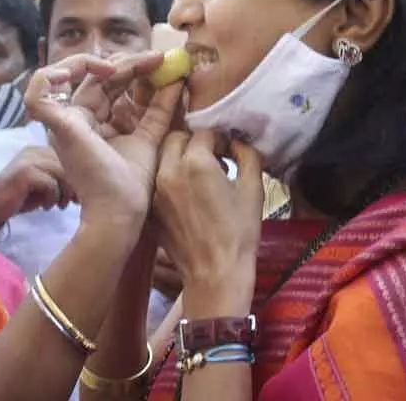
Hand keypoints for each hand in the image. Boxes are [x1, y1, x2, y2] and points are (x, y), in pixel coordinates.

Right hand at [0, 147, 74, 233]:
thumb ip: (58, 178)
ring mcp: (28, 160)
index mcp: (38, 150)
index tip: (75, 195)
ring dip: (64, 192)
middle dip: (72, 185)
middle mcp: (33, 150)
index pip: (67, 157)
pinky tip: (46, 207)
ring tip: (59, 205)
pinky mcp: (24, 173)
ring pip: (61, 172)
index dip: (75, 176)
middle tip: (70, 202)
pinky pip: (50, 183)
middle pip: (67, 163)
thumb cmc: (19, 199)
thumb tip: (83, 184)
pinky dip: (52, 197)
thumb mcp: (42, 185)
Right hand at [24, 52, 182, 229]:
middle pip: (91, 76)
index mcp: (93, 123)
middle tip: (155, 59)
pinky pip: (37, 94)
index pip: (107, 83)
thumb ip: (162, 108)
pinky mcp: (58, 127)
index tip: (161, 62)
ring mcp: (63, 123)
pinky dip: (49, 77)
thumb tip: (179, 80)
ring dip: (91, 62)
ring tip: (122, 65)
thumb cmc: (133, 185)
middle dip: (124, 61)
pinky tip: (85, 71)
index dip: (131, 67)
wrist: (122, 212)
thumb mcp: (151, 135)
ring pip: (66, 75)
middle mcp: (74, 120)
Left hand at [154, 130, 263, 315]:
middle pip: (175, 138)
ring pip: (162, 159)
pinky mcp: (151, 210)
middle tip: (212, 158)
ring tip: (200, 176)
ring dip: (179, 159)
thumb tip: (237, 143)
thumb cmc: (239, 232)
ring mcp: (156, 192)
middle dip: (194, 142)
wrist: (216, 273)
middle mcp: (169, 172)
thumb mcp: (253, 189)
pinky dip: (171, 180)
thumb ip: (247, 156)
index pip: (204, 133)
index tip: (229, 152)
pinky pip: (158, 182)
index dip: (220, 139)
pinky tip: (189, 196)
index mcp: (195, 163)